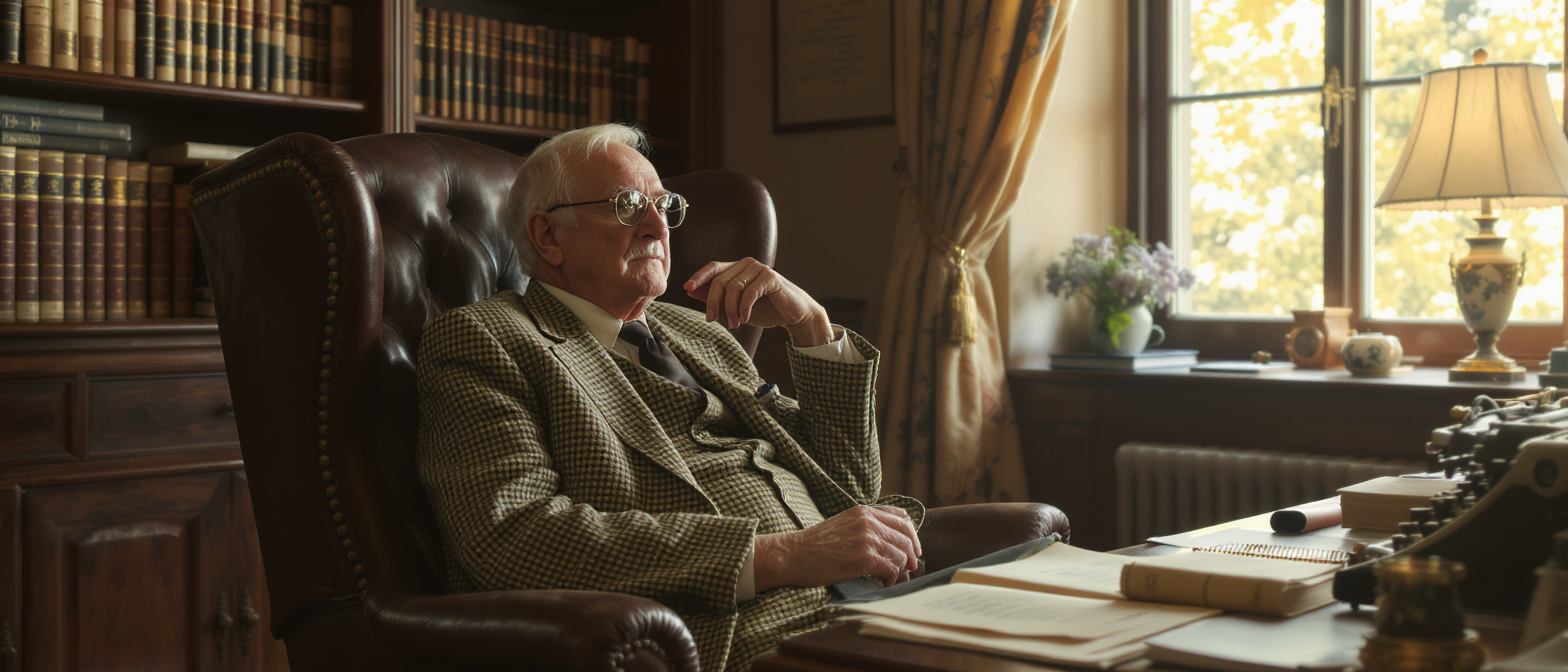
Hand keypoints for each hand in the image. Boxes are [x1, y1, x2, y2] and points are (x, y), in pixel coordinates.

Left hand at [683, 258, 832, 346]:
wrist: (794, 314)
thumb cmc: (766, 309)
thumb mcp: (735, 307)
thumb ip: (716, 298)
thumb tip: (691, 292)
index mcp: (738, 268)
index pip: (713, 267)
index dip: (699, 277)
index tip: (687, 288)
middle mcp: (747, 264)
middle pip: (720, 280)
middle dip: (713, 302)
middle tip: (711, 319)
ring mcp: (760, 269)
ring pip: (733, 287)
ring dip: (730, 309)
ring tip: (735, 324)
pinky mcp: (770, 277)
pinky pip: (749, 292)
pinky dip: (744, 308)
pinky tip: (745, 318)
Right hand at [752, 506, 921, 591]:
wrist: (793, 554)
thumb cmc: (815, 546)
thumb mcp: (844, 525)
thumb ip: (866, 527)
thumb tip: (892, 543)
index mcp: (864, 511)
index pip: (902, 517)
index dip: (912, 535)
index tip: (912, 550)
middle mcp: (868, 521)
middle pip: (905, 537)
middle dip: (911, 556)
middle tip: (908, 569)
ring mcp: (867, 538)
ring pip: (901, 554)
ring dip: (900, 570)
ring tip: (889, 578)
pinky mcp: (864, 557)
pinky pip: (892, 569)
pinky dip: (891, 579)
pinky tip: (883, 583)